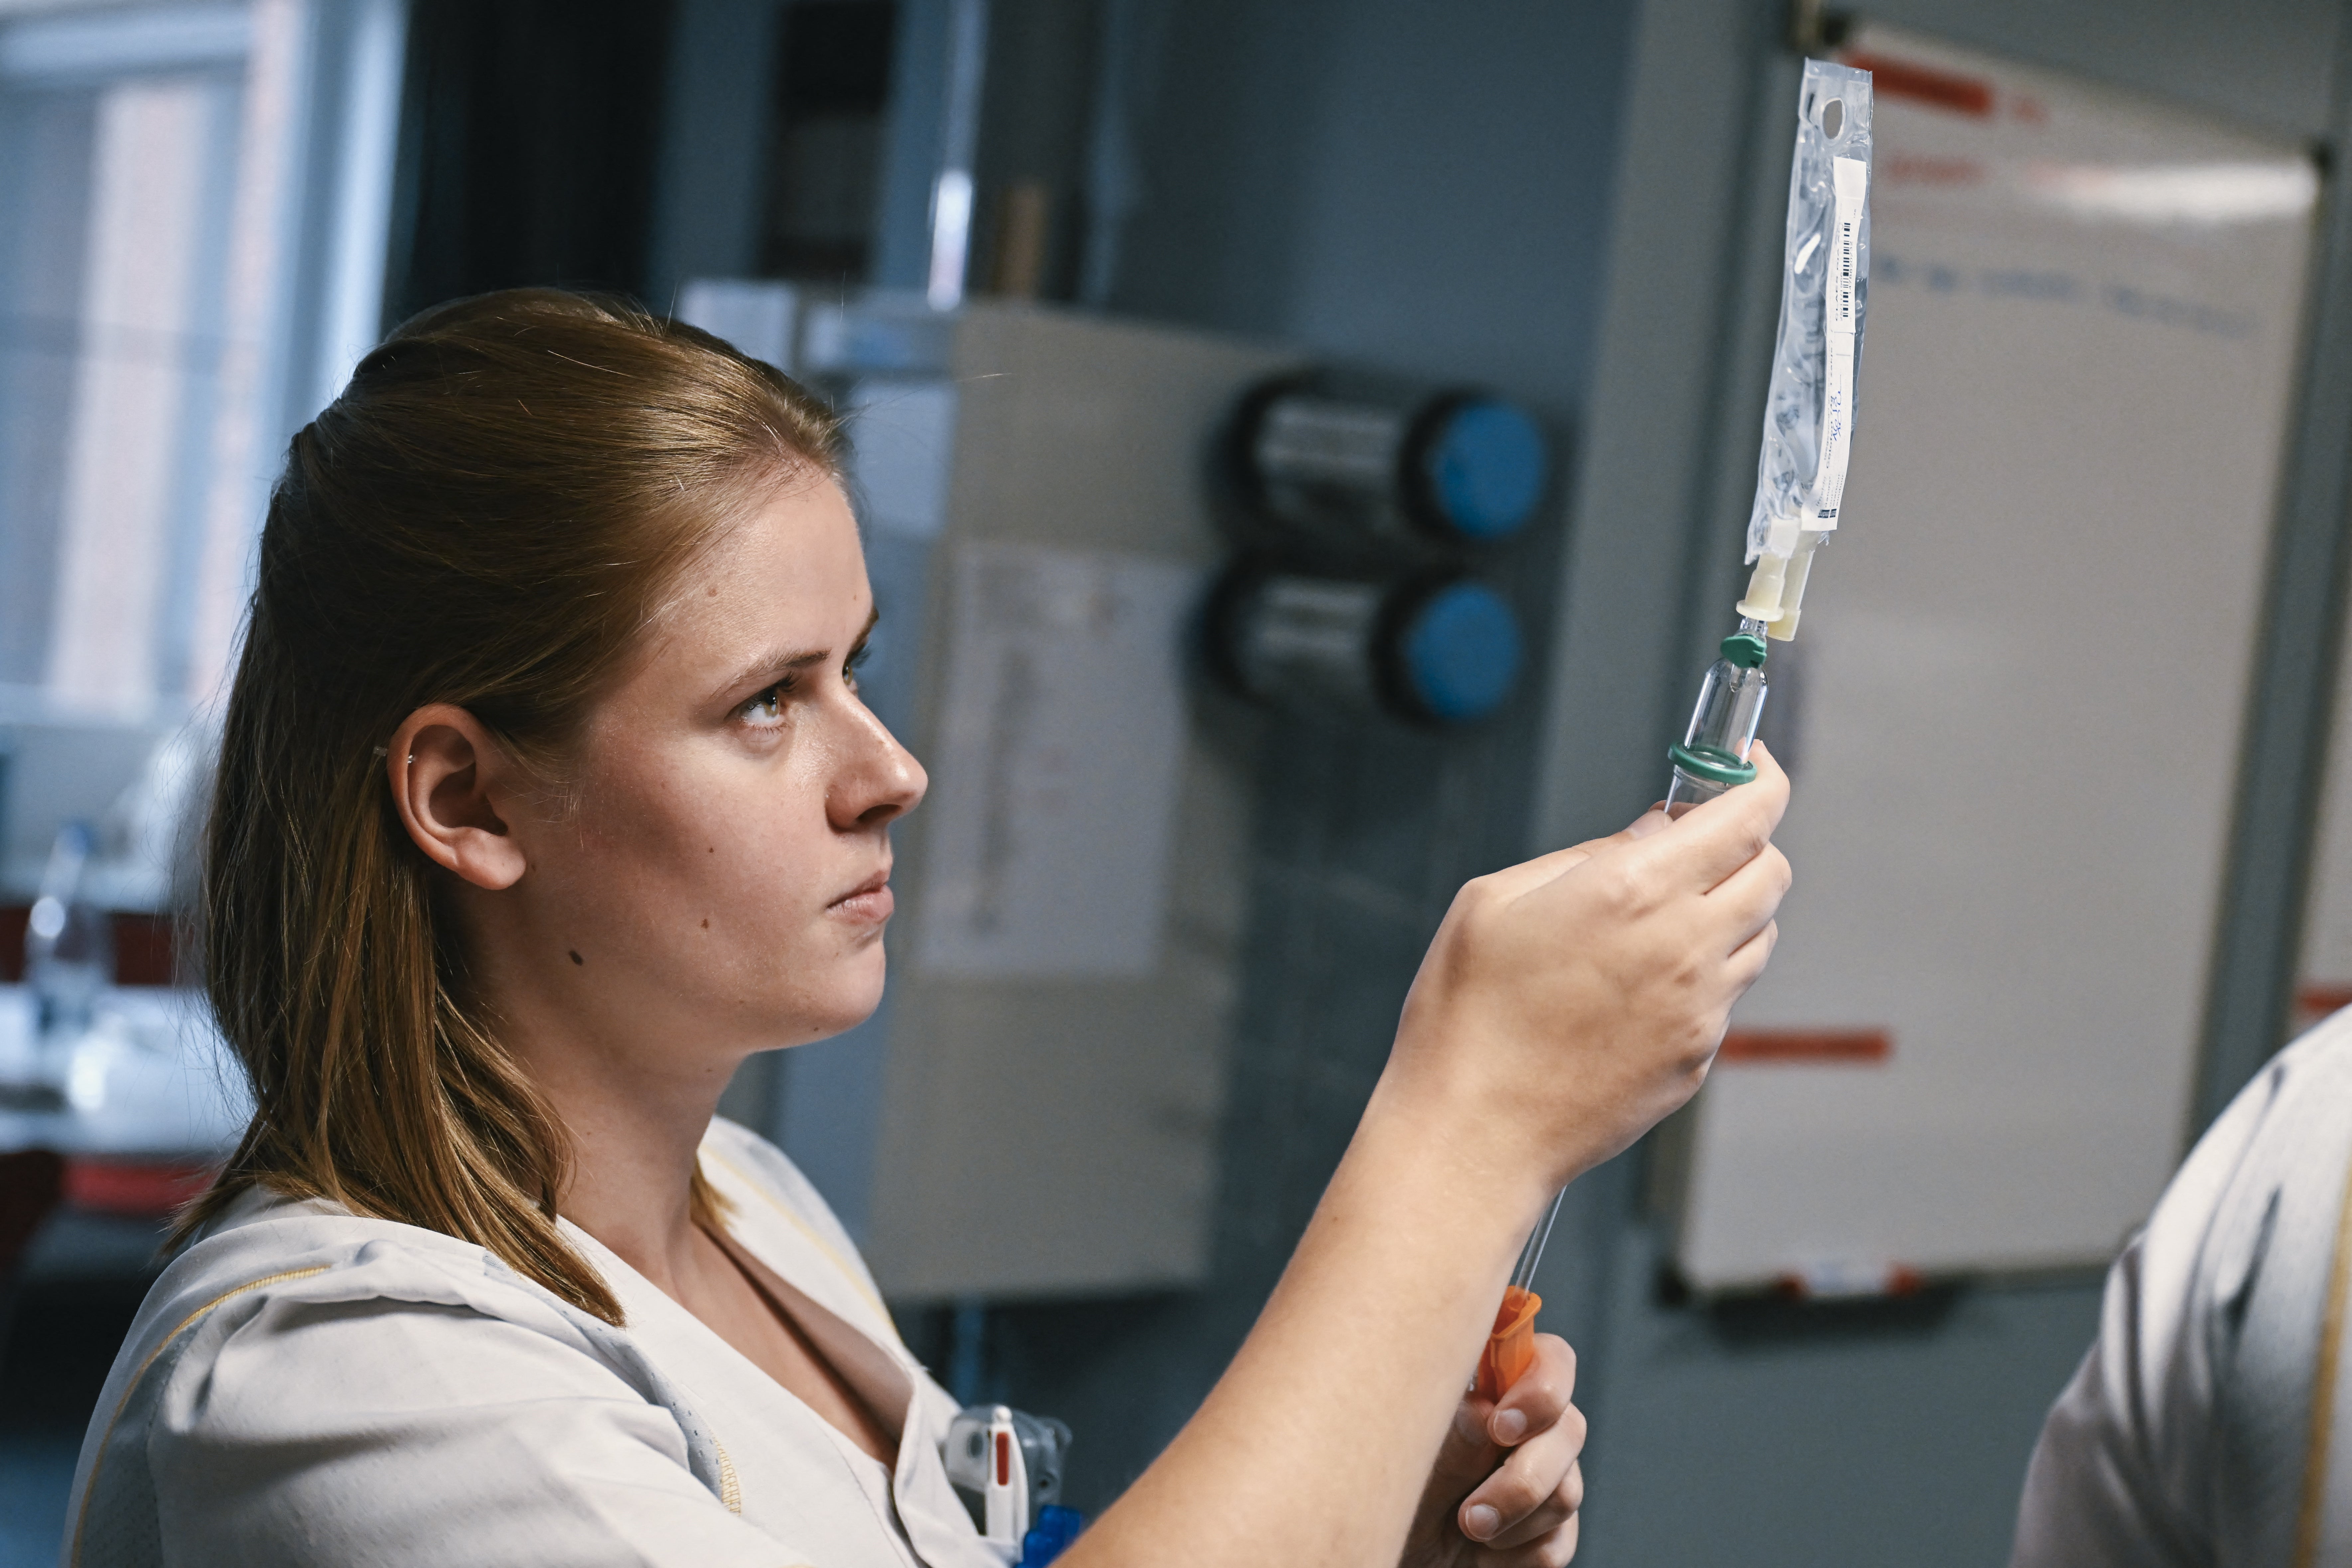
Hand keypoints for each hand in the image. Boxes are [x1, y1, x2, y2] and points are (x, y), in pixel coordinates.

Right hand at [1378, 743, 1790, 1196]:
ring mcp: (1700, 1009)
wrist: (1473, 1132)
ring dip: (1728, 912)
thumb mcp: (1497, 901)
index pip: (1748, 816)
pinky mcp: (1697, 1059)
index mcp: (1633, 890)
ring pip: (1759, 935)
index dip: (1761, 780)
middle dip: (1744, 846)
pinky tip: (1634, 990)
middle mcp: (1684, 945)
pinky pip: (1725, 997)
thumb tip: (1651, 832)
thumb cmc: (1467, 1015)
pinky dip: (1701, 975)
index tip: (1750, 768)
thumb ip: (1588, 855)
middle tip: (1693, 847)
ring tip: (1656, 924)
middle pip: (1771, 872)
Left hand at [1402, 1334, 1584, 1566]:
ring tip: (1467, 1530)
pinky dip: (1516, 1556)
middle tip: (1471, 1514)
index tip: (1500, 1427)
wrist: (1404, 1558)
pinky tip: (1483, 1555)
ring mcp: (1547, 1478)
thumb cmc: (1396, 1498)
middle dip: (1522, 1479)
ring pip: (1567, 1491)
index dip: (1541, 1388)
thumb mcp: (1413, 1469)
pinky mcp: (1552, 1530)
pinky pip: (1558, 1543)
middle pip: (1569, 1429)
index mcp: (1496, 1392)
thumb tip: (1483, 1412)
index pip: (1548, 1360)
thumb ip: (1452, 1441)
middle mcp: (1530, 1429)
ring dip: (1513, 1520)